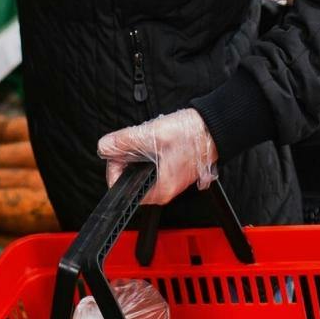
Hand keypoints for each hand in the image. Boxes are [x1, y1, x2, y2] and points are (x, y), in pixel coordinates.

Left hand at [97, 108, 217, 205]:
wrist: (214, 128)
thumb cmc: (192, 135)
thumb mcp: (153, 134)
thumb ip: (125, 141)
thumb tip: (104, 146)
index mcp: (159, 189)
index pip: (121, 188)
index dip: (115, 166)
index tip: (120, 150)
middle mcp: (163, 191)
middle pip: (128, 179)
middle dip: (126, 158)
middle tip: (138, 141)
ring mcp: (167, 182)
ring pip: (138, 171)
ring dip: (137, 154)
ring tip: (149, 140)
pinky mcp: (170, 172)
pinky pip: (149, 166)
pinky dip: (146, 153)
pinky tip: (155, 142)